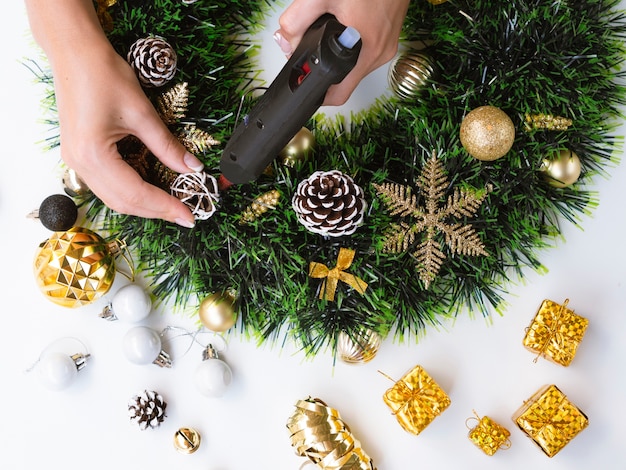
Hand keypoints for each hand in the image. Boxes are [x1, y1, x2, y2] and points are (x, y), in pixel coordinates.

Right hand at [25, 0, 201, 227]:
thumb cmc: (103, 74)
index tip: (190, 216)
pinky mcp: (80, 155)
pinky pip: (107, 185)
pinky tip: (152, 190)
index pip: (136, 194)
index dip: (166, 207)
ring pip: (114, 198)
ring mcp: (76, 161)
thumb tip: (193, 168)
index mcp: (93, 155)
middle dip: (157, 211)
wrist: (74, 51)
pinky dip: (131, 192)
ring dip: (144, 205)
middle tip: (186, 216)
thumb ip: (168, 146)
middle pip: (123, 203)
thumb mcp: (142, 113)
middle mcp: (80, 164)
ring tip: (172, 206)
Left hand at [274, 0, 409, 104]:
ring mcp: (387, 45)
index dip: (318, 93)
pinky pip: (366, 51)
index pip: (339, 94)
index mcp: (365, 50)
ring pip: (355, 65)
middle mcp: (379, 53)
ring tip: (330, 30)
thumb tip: (286, 42)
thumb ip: (296, 21)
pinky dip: (351, 43)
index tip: (307, 85)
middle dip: (324, 68)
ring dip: (339, 54)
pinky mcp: (390, 36)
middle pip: (345, 79)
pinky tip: (345, 25)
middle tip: (312, 46)